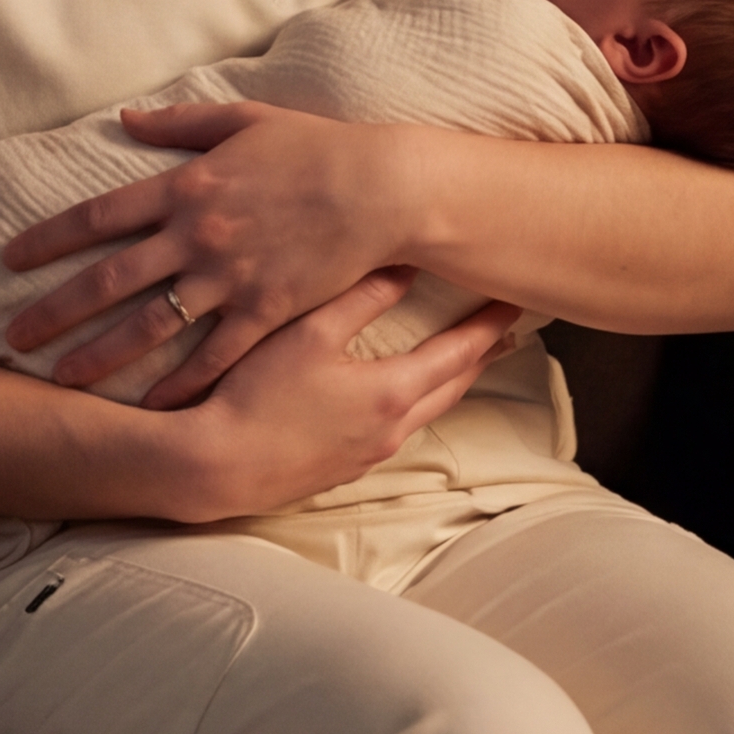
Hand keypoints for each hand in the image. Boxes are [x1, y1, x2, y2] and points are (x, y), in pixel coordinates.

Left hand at [2, 100, 416, 398]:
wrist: (380, 189)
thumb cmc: (313, 148)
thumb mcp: (242, 121)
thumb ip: (180, 123)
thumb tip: (126, 119)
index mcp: (185, 186)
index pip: (98, 216)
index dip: (49, 239)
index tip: (11, 259)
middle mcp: (196, 235)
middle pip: (110, 280)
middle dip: (56, 310)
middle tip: (14, 337)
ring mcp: (229, 278)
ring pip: (151, 326)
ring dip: (101, 355)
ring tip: (61, 379)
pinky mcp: (266, 311)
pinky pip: (213, 356)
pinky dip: (179, 383)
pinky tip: (149, 406)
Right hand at [170, 277, 522, 521]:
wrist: (219, 465)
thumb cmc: (259, 393)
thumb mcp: (308, 332)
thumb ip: (360, 298)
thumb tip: (405, 266)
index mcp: (391, 392)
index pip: (458, 353)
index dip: (489, 325)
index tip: (513, 301)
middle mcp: (392, 428)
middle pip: (452, 387)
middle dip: (480, 355)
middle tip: (504, 329)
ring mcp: (371, 453)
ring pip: (427, 411)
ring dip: (450, 381)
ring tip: (463, 358)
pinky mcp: (346, 466)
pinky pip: (398, 428)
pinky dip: (415, 402)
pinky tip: (400, 394)